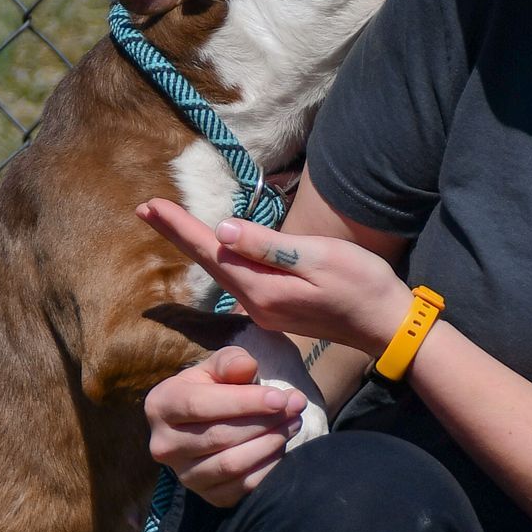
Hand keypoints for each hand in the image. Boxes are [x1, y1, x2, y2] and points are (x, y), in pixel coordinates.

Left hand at [137, 197, 410, 357]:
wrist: (386, 325)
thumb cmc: (361, 284)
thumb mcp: (317, 257)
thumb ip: (268, 246)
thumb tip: (222, 231)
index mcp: (262, 289)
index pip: (211, 251)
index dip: (179, 227)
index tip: (149, 206)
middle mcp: (256, 304)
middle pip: (210, 262)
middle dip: (178, 234)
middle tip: (145, 208)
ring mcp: (265, 311)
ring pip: (224, 272)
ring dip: (197, 246)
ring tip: (171, 223)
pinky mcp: (277, 310)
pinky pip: (240, 280)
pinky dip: (221, 260)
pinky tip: (214, 249)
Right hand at [145, 344, 311, 507]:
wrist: (208, 424)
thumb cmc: (214, 388)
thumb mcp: (218, 367)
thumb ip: (231, 362)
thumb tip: (246, 367)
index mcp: (160, 405)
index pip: (200, 406)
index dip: (244, 402)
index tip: (280, 397)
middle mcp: (164, 445)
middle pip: (219, 436)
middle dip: (264, 421)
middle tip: (296, 407)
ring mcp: (184, 475)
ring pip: (231, 464)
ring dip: (270, 443)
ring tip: (293, 423)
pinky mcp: (207, 496)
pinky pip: (242, 486)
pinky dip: (268, 467)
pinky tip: (281, 446)